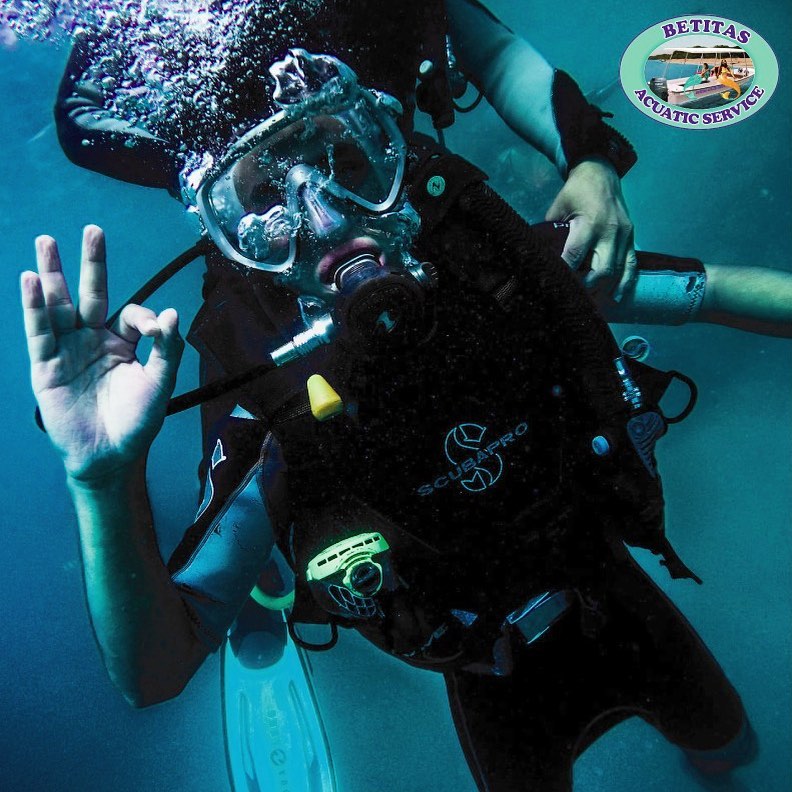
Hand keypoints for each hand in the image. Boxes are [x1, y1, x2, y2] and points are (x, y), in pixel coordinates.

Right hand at [21, 226, 183, 482]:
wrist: (110, 456)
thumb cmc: (137, 422)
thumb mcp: (160, 384)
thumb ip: (168, 349)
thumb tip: (172, 312)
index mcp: (124, 343)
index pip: (131, 314)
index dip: (143, 317)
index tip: (152, 330)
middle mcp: (94, 340)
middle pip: (92, 294)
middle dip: (92, 263)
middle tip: (93, 230)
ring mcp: (68, 350)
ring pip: (60, 306)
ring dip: (53, 275)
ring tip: (47, 242)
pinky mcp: (46, 365)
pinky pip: (39, 332)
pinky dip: (34, 307)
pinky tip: (31, 281)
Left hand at [545, 158, 637, 301]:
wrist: (601, 172)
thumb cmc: (576, 191)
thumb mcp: (558, 207)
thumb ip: (552, 232)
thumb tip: (541, 254)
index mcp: (589, 222)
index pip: (575, 256)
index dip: (566, 274)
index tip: (557, 286)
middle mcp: (610, 231)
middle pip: (601, 270)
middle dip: (587, 287)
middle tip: (574, 297)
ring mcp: (624, 234)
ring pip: (618, 271)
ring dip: (605, 289)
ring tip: (592, 302)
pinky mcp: (632, 236)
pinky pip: (632, 264)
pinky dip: (625, 281)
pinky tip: (617, 295)